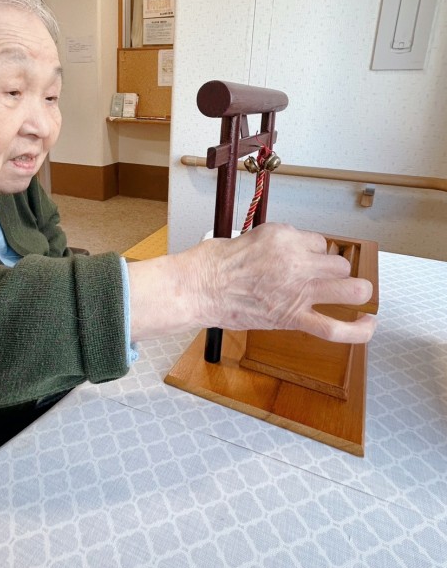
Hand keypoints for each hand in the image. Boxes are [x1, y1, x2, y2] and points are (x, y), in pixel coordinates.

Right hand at [194, 223, 375, 343]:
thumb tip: (287, 255)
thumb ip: (276, 246)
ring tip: (354, 294)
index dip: (311, 252)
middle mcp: (296, 260)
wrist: (199, 287)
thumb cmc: (214, 264)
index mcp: (284, 236)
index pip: (317, 241)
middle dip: (331, 269)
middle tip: (321, 277)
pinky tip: (369, 325)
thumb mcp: (250, 238)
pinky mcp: (293, 317)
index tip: (299, 260)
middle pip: (337, 262)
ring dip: (353, 290)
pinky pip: (335, 328)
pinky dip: (358, 330)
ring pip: (349, 287)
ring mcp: (298, 290)